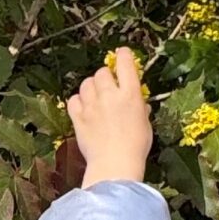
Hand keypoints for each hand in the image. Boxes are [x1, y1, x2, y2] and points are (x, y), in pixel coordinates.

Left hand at [67, 48, 151, 185]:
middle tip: (107, 86)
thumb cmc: (135, 148)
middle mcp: (110, 96)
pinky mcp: (78, 118)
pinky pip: (73, 100)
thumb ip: (140, 110)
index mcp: (130, 94)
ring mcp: (92, 106)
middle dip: (105, 76)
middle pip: (102, 72)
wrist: (115, 165)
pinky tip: (83, 107)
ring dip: (90, 87)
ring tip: (94, 97)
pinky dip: (77, 101)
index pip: (125, 63)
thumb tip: (140, 105)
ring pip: (86, 83)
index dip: (123, 55)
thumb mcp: (145, 125)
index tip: (122, 54)